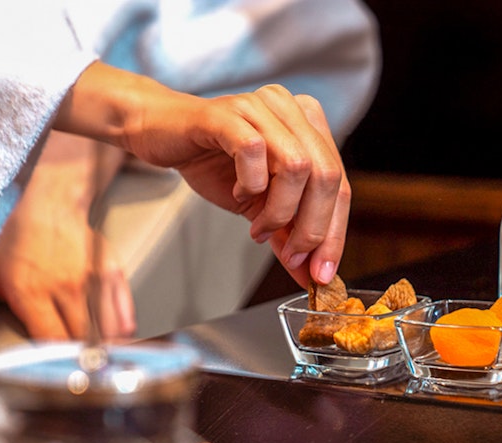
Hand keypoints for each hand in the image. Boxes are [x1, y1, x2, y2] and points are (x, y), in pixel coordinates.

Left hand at [0, 133, 135, 352]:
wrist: (46, 195)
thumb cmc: (10, 232)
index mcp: (32, 290)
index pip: (52, 343)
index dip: (53, 363)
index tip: (50, 371)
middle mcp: (67, 286)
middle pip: (82, 341)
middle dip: (78, 359)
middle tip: (72, 370)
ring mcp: (93, 278)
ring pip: (108, 332)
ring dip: (102, 349)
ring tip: (92, 359)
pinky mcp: (111, 270)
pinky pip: (125, 314)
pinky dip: (120, 331)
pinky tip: (110, 338)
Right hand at [56, 64, 349, 288]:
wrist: (160, 133)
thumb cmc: (212, 163)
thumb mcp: (258, 206)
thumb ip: (287, 235)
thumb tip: (310, 275)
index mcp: (309, 126)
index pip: (340, 183)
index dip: (335, 233)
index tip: (321, 273)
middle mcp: (292, 109)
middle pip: (327, 175)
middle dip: (312, 228)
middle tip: (290, 255)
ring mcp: (261, 107)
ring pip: (297, 166)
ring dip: (280, 210)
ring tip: (258, 226)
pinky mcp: (228, 114)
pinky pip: (254, 151)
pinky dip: (251, 185)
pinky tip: (238, 195)